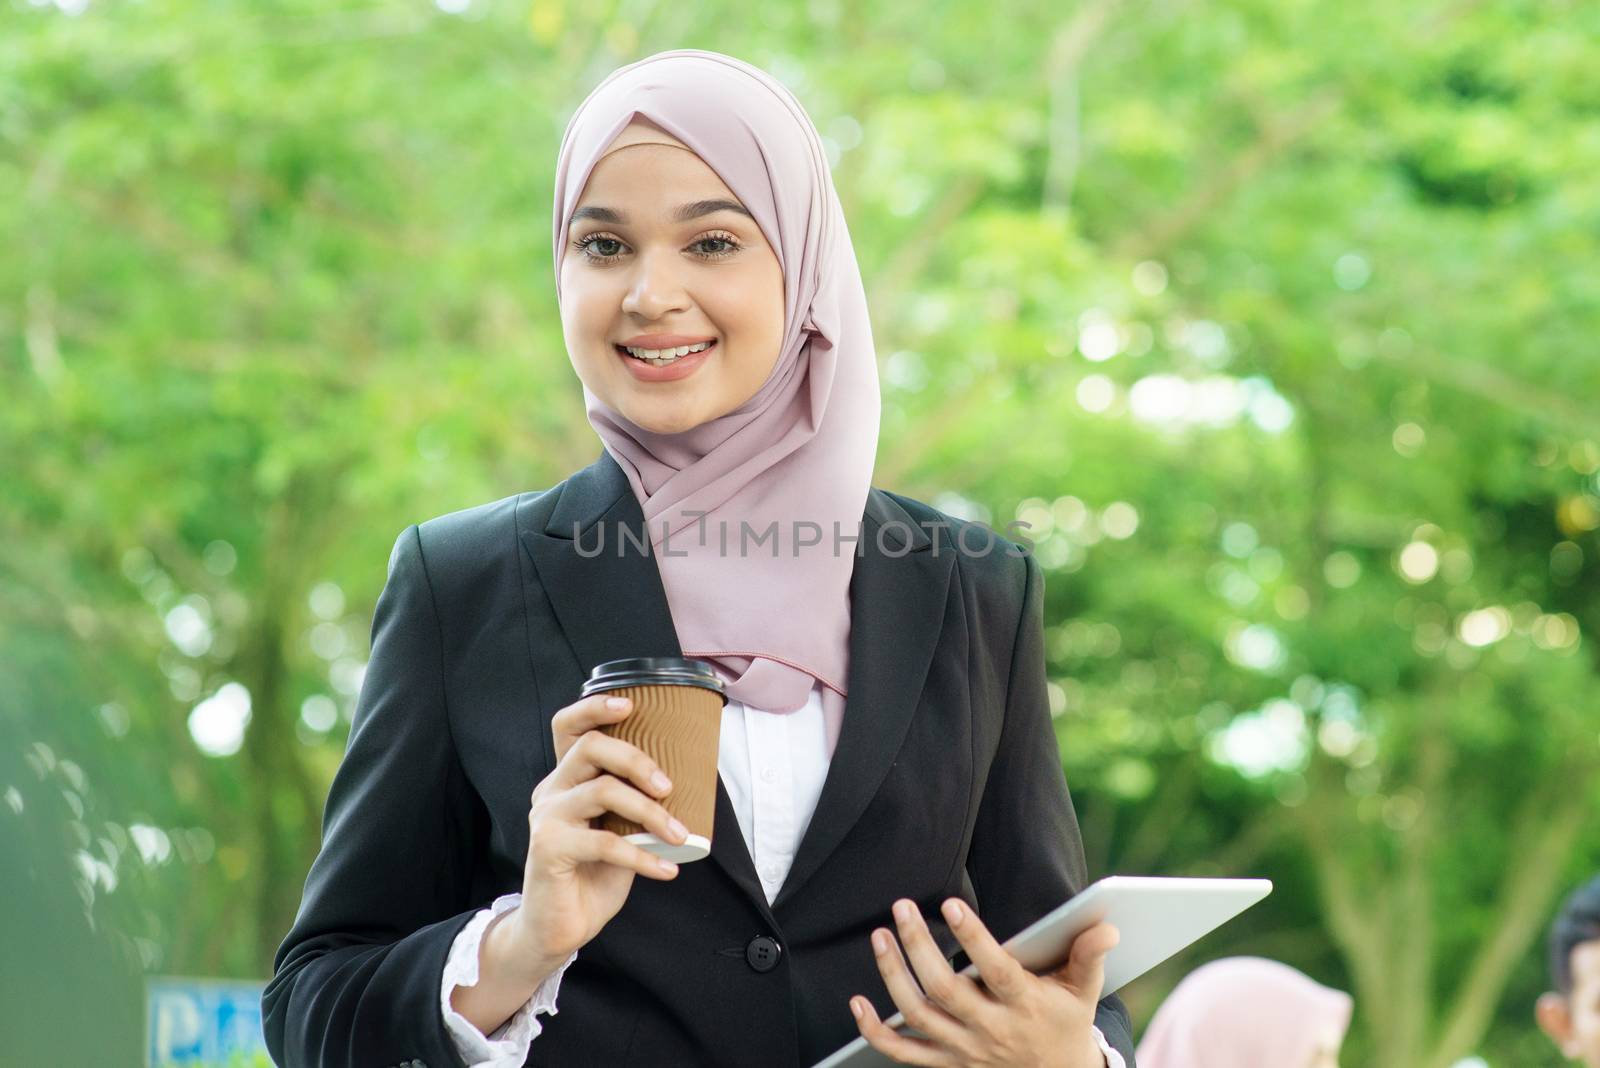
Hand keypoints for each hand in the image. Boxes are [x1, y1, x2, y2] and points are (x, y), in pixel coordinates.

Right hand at [498, 693, 689, 979]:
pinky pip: (605, 842)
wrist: (559, 928)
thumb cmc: (593, 875)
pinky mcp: (549, 848)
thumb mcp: (618, 830)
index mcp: (566, 779)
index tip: (630, 705)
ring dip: (650, 812)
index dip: (594, 707)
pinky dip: (643, 856)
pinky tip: (666, 870)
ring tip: (680, 834)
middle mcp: (551, 790)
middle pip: (590, 748)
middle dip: (636, 759)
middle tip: (668, 785)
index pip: (568, 727)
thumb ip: (635, 804)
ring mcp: (547, 817)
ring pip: (603, 790)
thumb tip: (686, 783)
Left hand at [848, 897, 1117, 1067]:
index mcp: (1024, 1006)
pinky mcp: (946, 1063)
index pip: (995, 971)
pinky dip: (876, 1031)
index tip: (951, 902)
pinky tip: (856, 1003)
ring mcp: (964, 1050)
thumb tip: (1105, 926)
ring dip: (893, 976)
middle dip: (919, 947)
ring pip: (918, 1016)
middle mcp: (990, 1030)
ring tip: (880, 935)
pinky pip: (903, 1052)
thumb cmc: (1066, 1022)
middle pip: (945, 990)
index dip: (972, 937)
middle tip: (901, 907)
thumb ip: (1089, 955)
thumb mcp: (1084, 991)